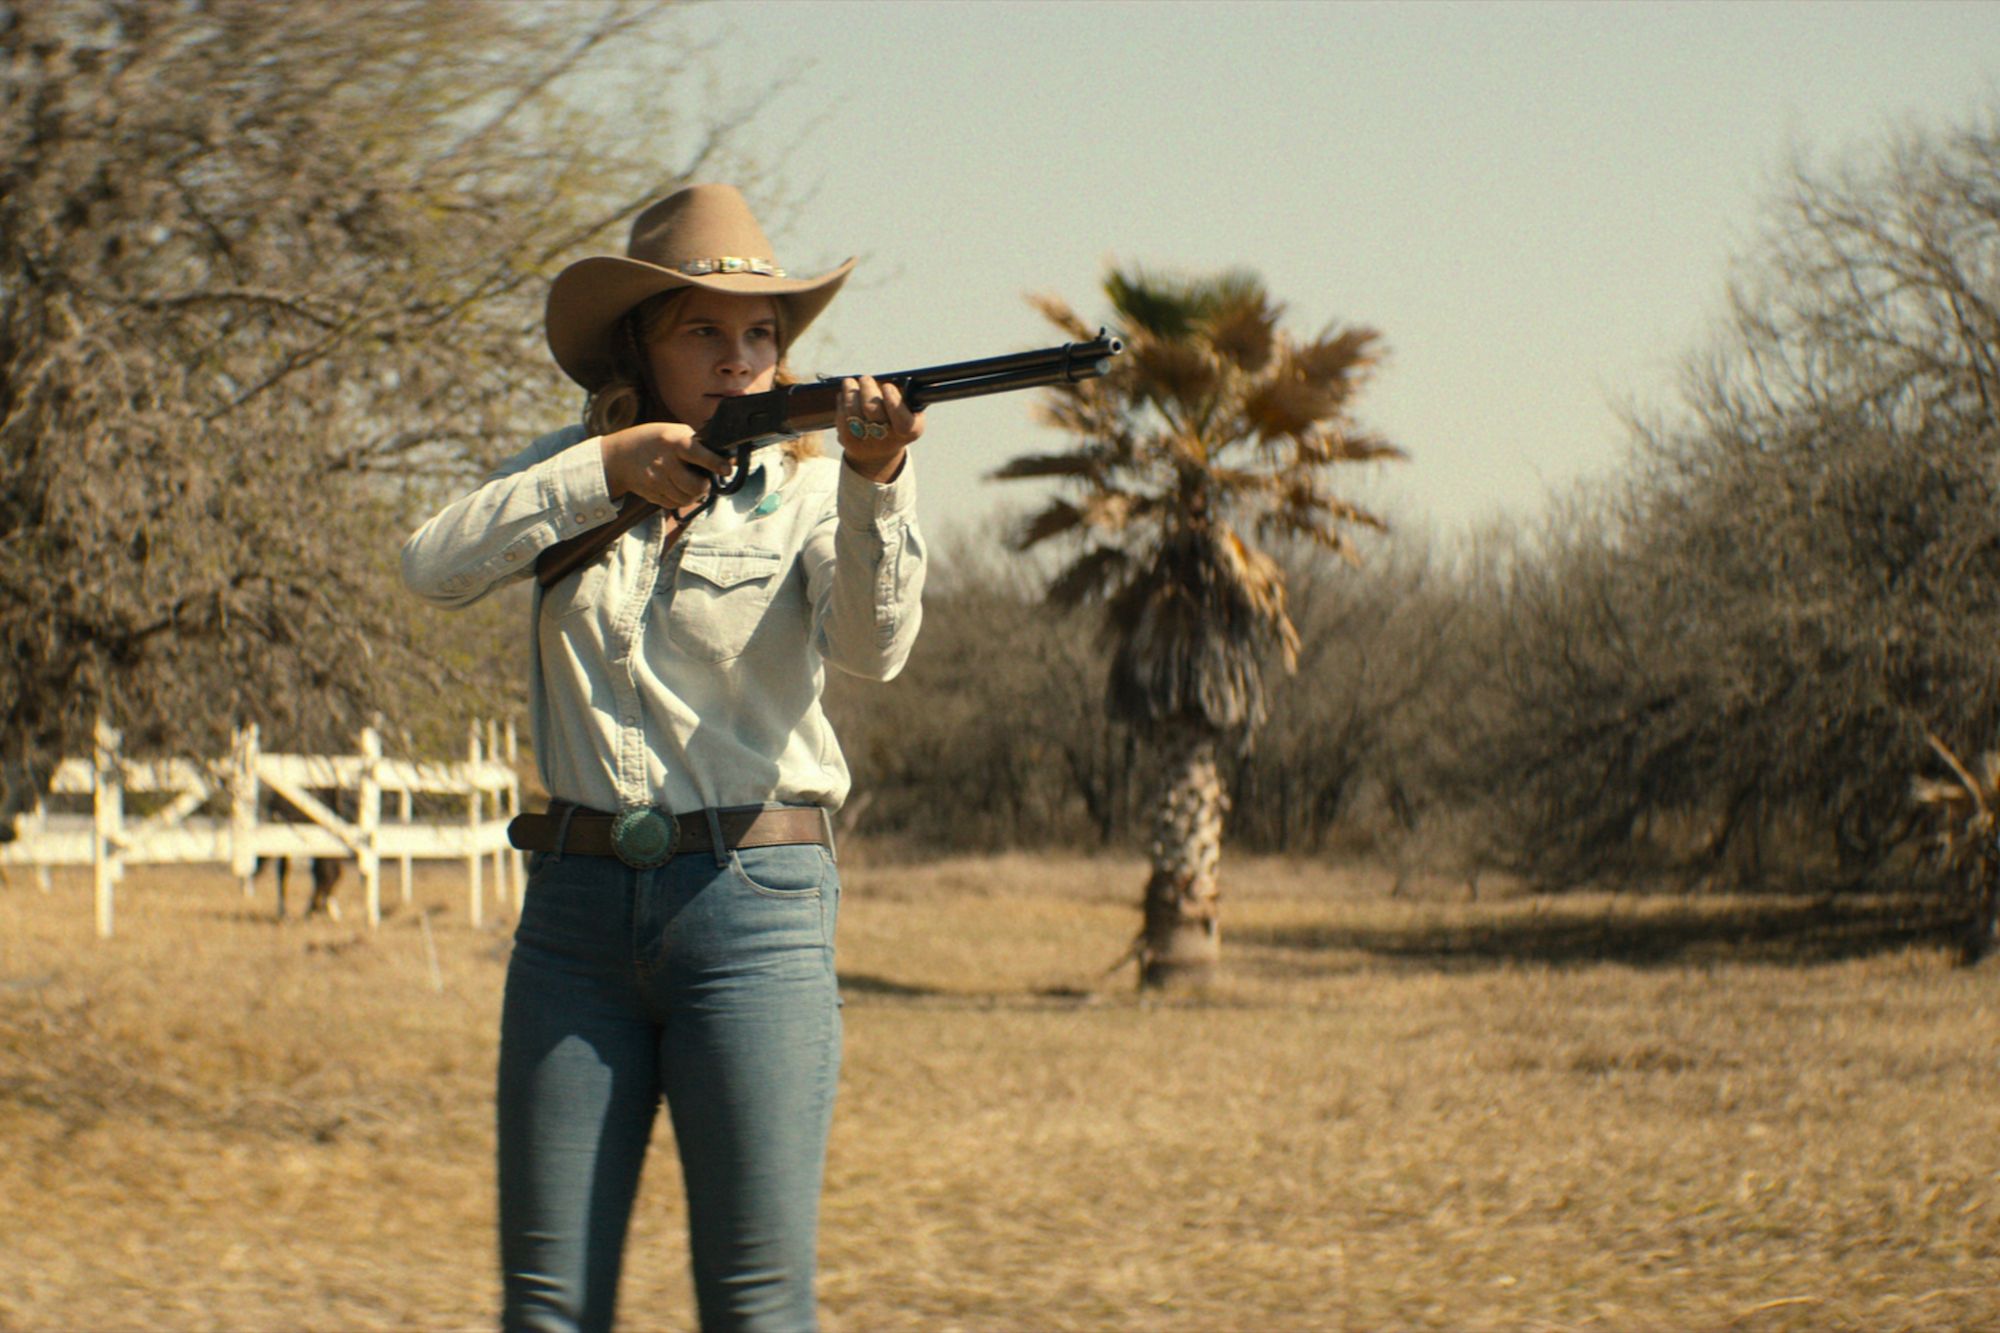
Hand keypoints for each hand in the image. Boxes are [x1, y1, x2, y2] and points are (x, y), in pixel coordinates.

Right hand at [599, 421, 736, 509]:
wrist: (620, 456)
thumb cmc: (654, 440)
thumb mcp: (674, 431)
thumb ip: (698, 443)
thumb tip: (728, 457)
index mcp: (673, 442)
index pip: (697, 454)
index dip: (715, 463)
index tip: (727, 469)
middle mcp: (664, 462)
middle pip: (695, 486)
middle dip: (705, 486)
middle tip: (705, 480)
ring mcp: (657, 481)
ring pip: (686, 499)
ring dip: (694, 494)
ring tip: (692, 484)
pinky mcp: (652, 494)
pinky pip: (674, 504)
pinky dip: (681, 499)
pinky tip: (677, 487)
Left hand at [838, 375, 922, 482]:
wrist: (880, 451)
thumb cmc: (897, 419)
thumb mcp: (909, 410)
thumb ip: (904, 395)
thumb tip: (887, 379)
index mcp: (910, 431)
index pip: (903, 421)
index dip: (893, 402)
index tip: (887, 386)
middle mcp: (889, 439)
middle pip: (872, 410)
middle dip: (867, 389)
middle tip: (865, 379)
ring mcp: (868, 443)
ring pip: (853, 411)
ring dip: (849, 392)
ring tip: (849, 382)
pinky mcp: (849, 441)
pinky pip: (842, 418)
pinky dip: (841, 403)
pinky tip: (844, 396)